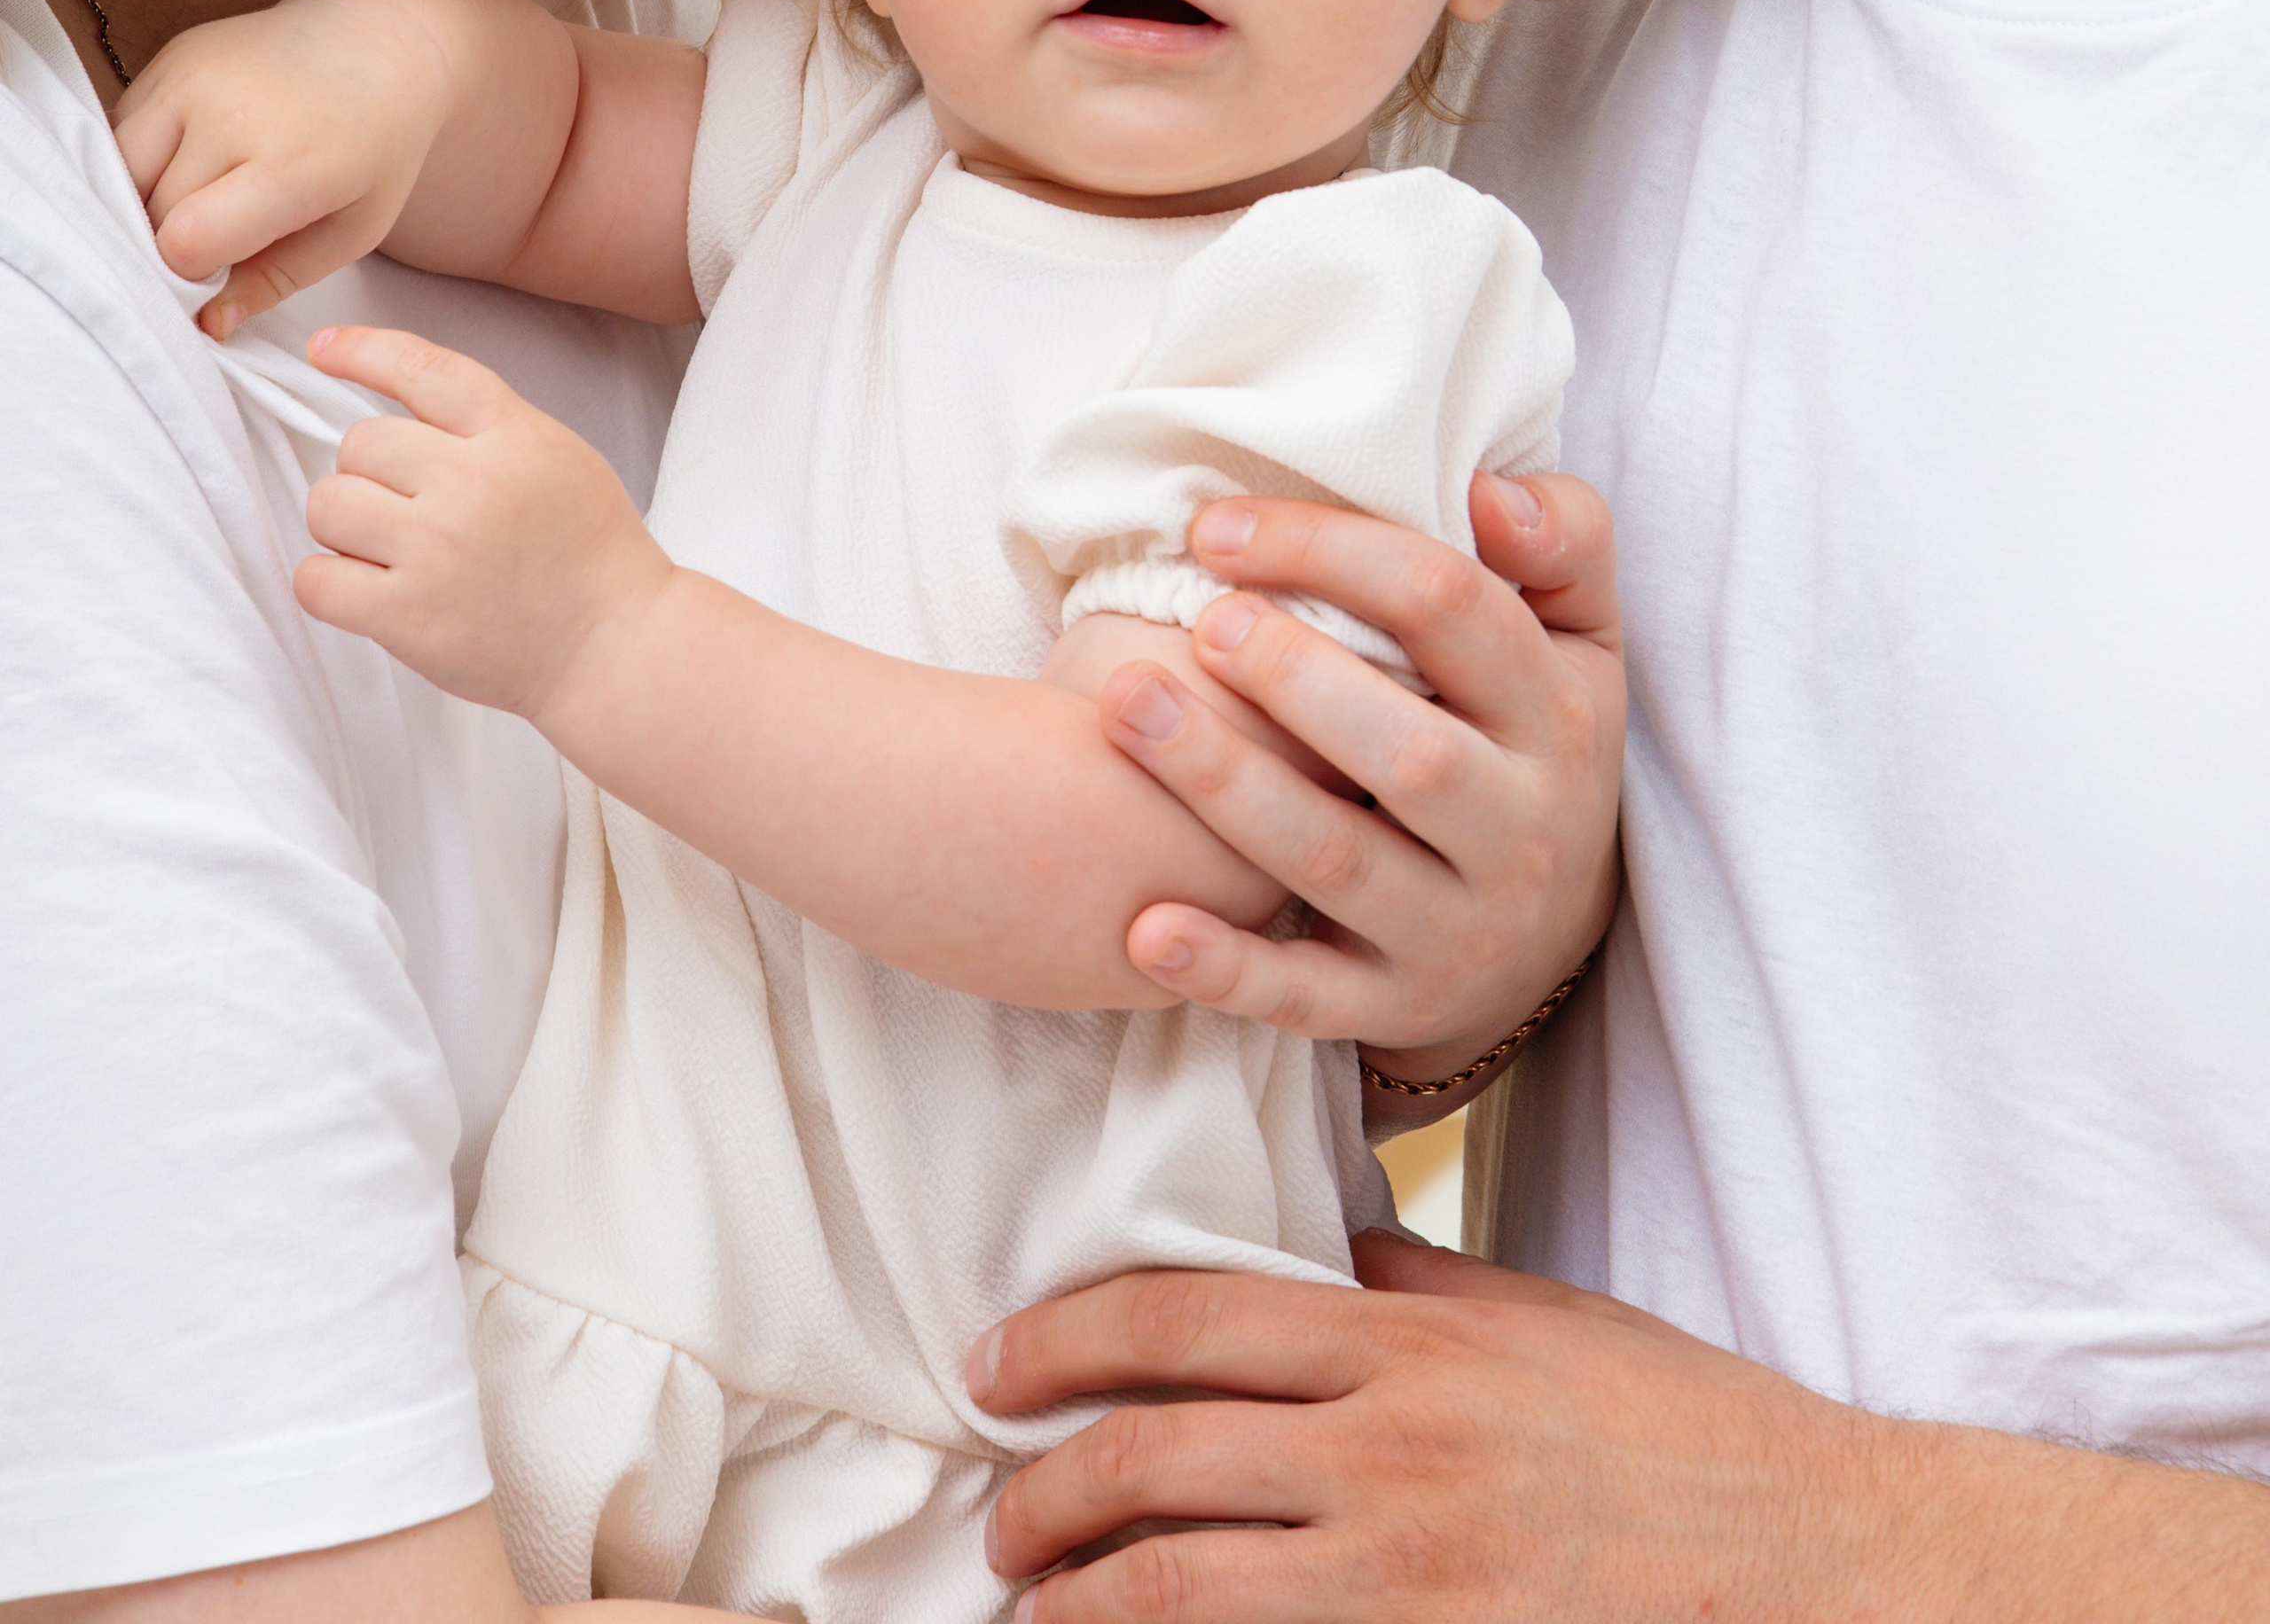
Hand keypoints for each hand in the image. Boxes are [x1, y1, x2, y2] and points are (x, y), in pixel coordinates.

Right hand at [113, 0, 482, 335]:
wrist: (380, 40)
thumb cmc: (375, 148)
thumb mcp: (352, 229)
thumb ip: (275, 282)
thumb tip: (205, 326)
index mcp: (294, 162)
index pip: (188, 242)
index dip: (193, 275)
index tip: (218, 274)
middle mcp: (235, 111)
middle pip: (153, 214)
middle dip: (174, 241)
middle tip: (219, 236)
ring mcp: (195, 76)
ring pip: (122, 172)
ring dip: (147, 201)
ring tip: (204, 197)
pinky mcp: (172, 57)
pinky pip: (123, 131)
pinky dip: (144, 159)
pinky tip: (195, 156)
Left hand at [294, 323, 667, 728]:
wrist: (615, 643)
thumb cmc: (589, 554)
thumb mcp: (558, 454)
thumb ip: (485, 425)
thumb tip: (393, 414)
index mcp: (513, 435)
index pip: (422, 369)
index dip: (364, 351)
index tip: (326, 350)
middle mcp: (471, 484)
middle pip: (359, 443)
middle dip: (369, 473)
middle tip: (406, 508)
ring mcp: (435, 550)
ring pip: (327, 504)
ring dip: (344, 526)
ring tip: (388, 550)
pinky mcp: (406, 616)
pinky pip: (315, 580)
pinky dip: (327, 583)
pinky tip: (364, 589)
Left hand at [974, 1238, 2269, 1619]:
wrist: (1806, 1550)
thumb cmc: (1670, 1427)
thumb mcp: (1535, 1317)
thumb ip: (1409, 1284)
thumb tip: (1308, 1249)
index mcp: (1403, 1346)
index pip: (1181, 1319)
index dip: (1063, 1338)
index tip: (996, 1365)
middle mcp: (1386, 1453)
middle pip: (1153, 1458)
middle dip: (1044, 1495)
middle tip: (1002, 1520)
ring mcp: (1404, 1575)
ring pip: (1178, 1587)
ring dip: (1080, 1603)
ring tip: (1038, 1612)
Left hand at [1092, 473, 1620, 1066]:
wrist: (1555, 938)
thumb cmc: (1531, 739)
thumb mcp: (1583, 638)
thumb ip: (1564, 539)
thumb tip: (1491, 491)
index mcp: (1554, 714)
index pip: (1451, 608)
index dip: (1333, 554)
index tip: (1217, 527)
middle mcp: (1517, 828)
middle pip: (1405, 752)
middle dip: (1291, 679)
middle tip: (1195, 618)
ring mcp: (1456, 928)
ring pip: (1336, 864)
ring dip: (1226, 789)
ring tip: (1123, 706)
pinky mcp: (1394, 1007)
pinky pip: (1305, 999)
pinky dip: (1226, 970)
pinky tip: (1144, 928)